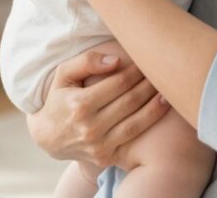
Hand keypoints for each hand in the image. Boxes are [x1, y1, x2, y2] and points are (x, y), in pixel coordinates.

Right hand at [26, 49, 169, 167]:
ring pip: (136, 122)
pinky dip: (150, 122)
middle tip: (162, 70)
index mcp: (79, 105)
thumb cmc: (59, 97)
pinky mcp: (105, 157)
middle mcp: (89, 128)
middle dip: (149, 84)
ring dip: (155, 104)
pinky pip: (133, 138)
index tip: (147, 60)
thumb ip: (87, 61)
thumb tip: (116, 60)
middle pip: (130, 101)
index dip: (137, 70)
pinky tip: (161, 107)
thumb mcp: (64, 74)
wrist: (48, 136)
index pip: (118, 83)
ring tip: (168, 89)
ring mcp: (98, 146)